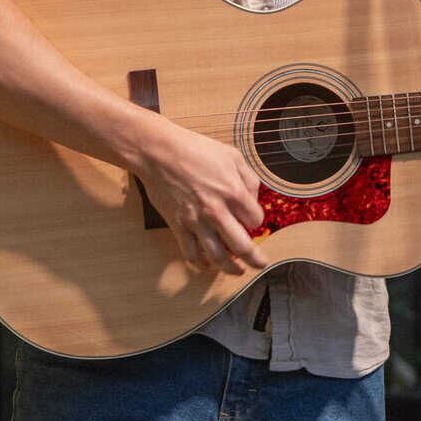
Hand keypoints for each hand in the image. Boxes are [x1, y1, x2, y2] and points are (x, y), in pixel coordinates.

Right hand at [135, 124, 268, 272]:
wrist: (159, 153)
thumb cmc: (195, 150)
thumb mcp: (233, 156)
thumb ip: (249, 179)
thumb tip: (254, 199)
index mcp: (233, 192)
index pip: (255, 220)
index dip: (257, 222)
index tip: (253, 221)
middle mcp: (216, 211)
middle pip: (242, 246)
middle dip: (255, 259)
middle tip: (261, 263)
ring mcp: (196, 222)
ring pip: (217, 257)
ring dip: (230, 268)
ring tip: (238, 271)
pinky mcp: (178, 226)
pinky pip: (191, 254)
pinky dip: (201, 264)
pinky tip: (208, 265)